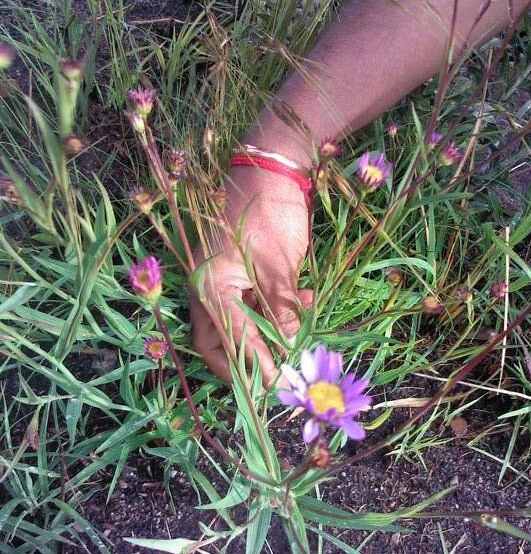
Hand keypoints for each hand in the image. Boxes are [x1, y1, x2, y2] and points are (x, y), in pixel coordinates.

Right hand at [191, 164, 312, 384]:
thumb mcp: (279, 266)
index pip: (230, 337)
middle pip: (215, 342)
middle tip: (270, 381)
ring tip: (299, 329)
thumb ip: (281, 310)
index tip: (276, 384)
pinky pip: (247, 307)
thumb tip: (288, 349)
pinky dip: (271, 313)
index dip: (254, 363)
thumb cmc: (270, 213)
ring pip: (233, 327)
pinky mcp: (234, 277)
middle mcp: (206, 289)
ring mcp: (217, 283)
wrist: (270, 169)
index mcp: (209, 285)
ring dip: (264, 337)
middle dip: (241, 364)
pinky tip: (301, 299)